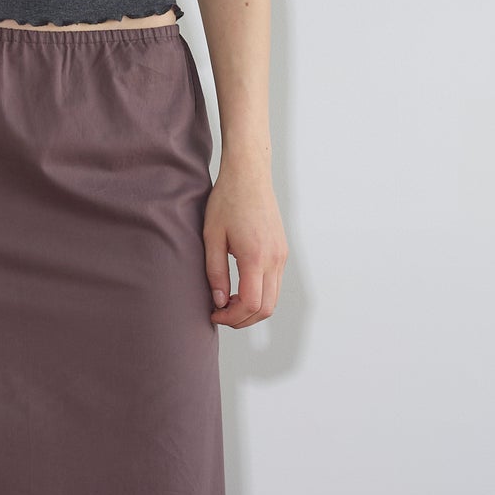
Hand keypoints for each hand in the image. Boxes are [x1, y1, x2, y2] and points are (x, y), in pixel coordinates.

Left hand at [204, 159, 286, 327]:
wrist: (249, 175)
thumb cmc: (226, 201)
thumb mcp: (212, 237)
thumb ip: (215, 272)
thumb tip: (219, 301)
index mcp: (255, 256)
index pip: (251, 303)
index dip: (232, 317)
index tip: (214, 313)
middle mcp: (274, 258)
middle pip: (266, 308)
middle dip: (242, 319)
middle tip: (220, 313)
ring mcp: (282, 255)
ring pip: (273, 299)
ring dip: (252, 308)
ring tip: (228, 301)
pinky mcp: (282, 251)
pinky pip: (275, 284)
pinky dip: (260, 295)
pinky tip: (240, 287)